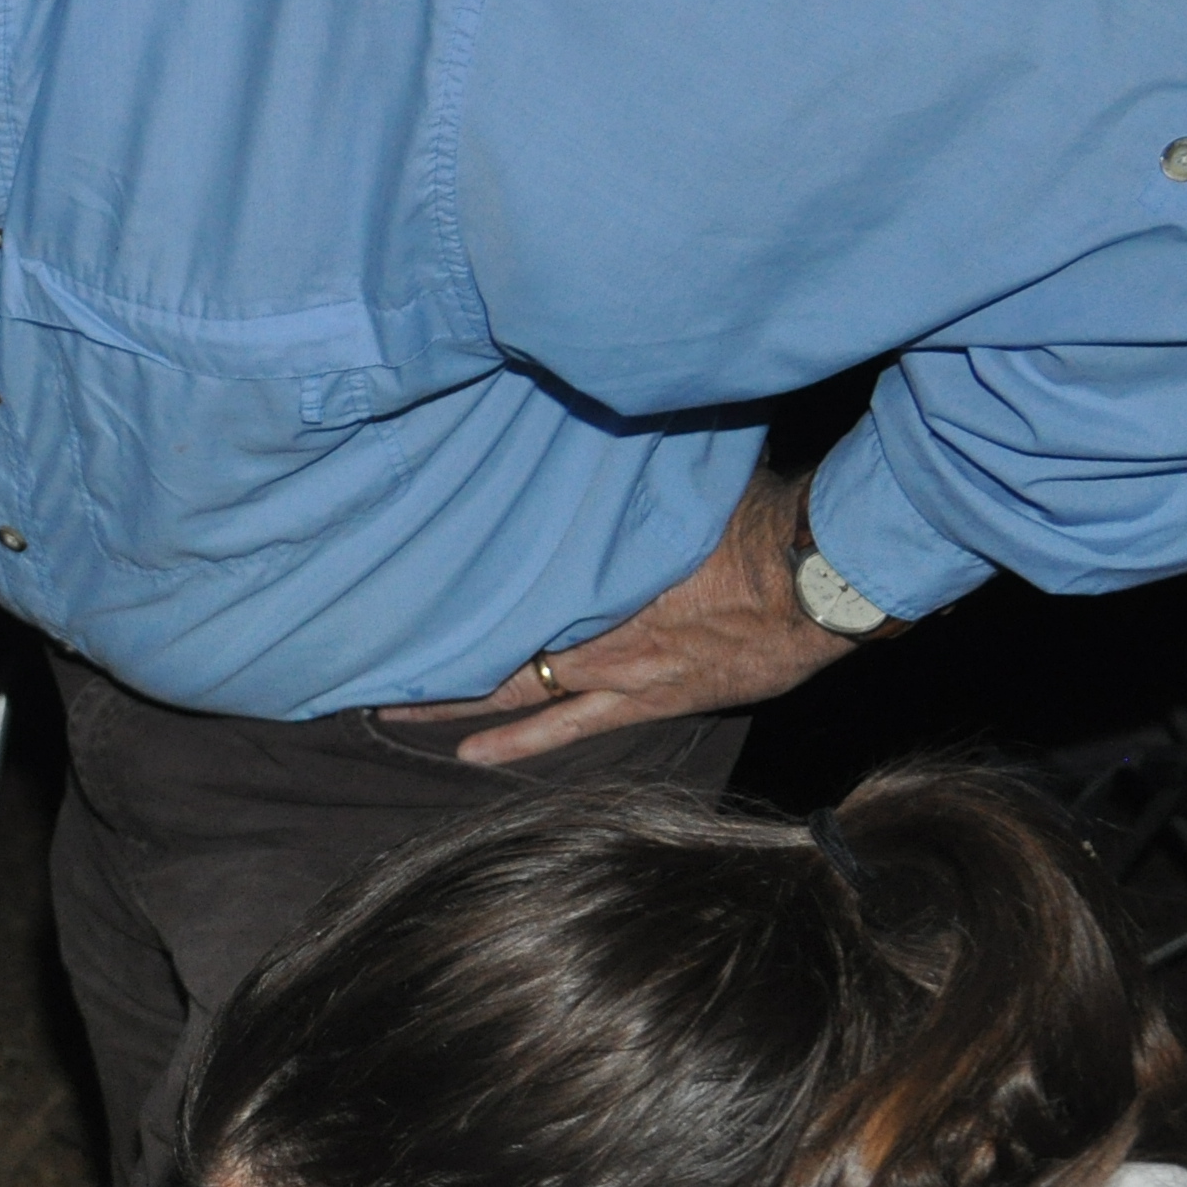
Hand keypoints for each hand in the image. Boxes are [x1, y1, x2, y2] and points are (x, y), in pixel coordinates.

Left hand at [385, 469, 852, 765]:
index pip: (498, 584)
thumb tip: (591, 430)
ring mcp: (613, 672)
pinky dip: (518, 744)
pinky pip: (567, 730)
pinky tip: (470, 757)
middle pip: (488, 641)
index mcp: (589, 569)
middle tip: (368, 658)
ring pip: (510, 691)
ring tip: (390, 710)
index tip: (398, 588)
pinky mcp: (649, 701)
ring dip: (451, 703)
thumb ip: (623, 481)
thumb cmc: (757, 518)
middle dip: (429, 651)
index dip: (447, 591)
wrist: (818, 579)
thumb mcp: (676, 484)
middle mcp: (589, 626)